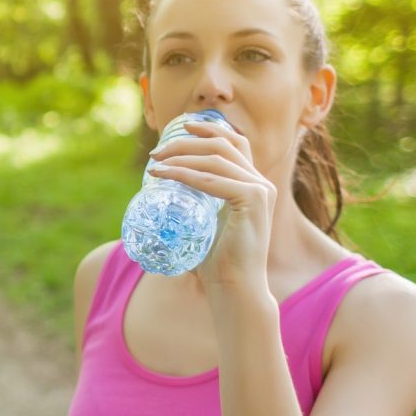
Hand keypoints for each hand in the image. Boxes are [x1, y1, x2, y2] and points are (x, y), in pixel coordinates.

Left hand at [148, 117, 275, 296]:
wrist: (234, 289)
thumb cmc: (215, 263)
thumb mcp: (202, 225)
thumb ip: (191, 207)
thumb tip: (156, 197)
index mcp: (253, 185)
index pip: (235, 143)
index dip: (209, 129)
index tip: (181, 126)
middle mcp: (261, 184)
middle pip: (223, 144)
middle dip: (188, 141)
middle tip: (157, 151)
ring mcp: (260, 190)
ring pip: (216, 158)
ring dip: (181, 156)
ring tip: (155, 163)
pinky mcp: (254, 200)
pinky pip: (213, 180)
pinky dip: (185, 174)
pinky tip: (164, 176)